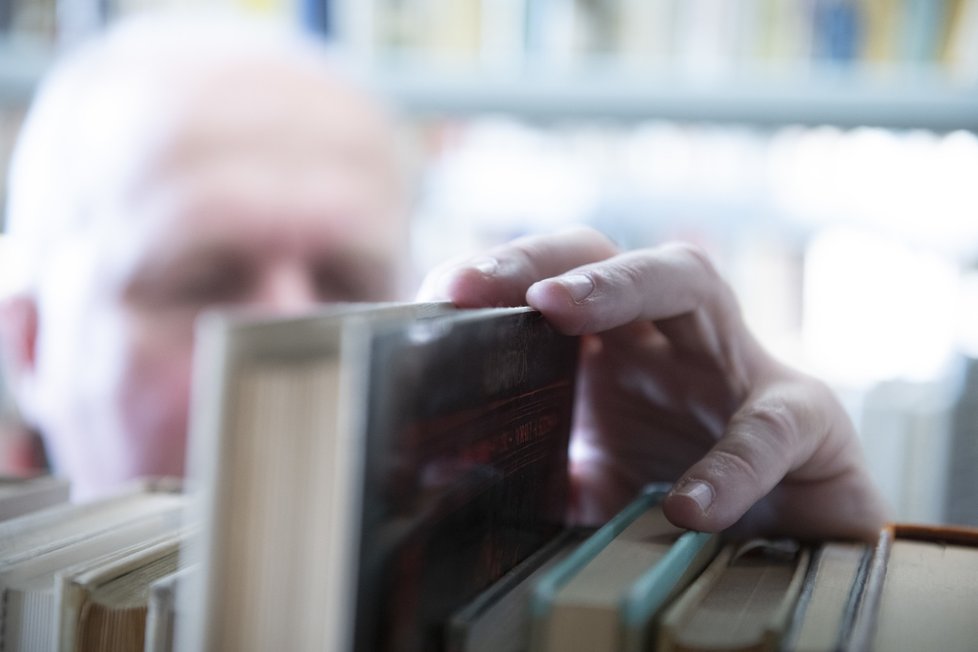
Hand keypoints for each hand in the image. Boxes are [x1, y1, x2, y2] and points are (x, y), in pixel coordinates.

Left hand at [418, 227, 887, 539]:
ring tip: (556, 306)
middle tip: (474, 282)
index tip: (436, 295)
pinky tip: (687, 504)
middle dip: (540, 258)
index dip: (496, 281)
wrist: (791, 540)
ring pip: (689, 280)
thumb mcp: (594, 486)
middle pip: (609, 253)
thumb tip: (441, 482)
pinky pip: (769, 425)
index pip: (554, 285)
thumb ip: (536, 477)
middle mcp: (670, 338)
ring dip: (621, 282)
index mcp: (614, 350)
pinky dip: (731, 464)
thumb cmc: (684, 491)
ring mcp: (740, 365)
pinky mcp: (806, 418)